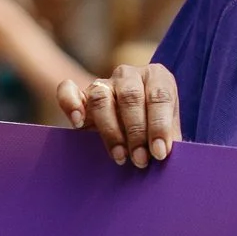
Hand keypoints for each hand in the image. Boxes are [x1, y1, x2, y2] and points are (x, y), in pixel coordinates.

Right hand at [58, 63, 180, 168]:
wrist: (132, 123)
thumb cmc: (154, 127)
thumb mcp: (167, 130)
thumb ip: (168, 138)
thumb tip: (165, 154)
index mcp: (157, 77)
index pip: (160, 96)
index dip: (160, 126)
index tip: (159, 152)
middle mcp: (129, 74)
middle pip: (130, 97)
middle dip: (136, 132)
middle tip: (141, 160)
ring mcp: (104, 82)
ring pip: (101, 97)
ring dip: (110, 130)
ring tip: (120, 156)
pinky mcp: (81, 93)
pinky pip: (68, 90)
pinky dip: (70, 104)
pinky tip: (78, 123)